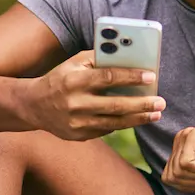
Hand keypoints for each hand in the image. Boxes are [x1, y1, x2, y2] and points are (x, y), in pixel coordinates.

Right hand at [26, 50, 164, 140]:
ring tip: (156, 114)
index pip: (107, 78)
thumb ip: (98, 59)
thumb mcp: (73, 63)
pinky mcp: (78, 136)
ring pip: (114, 122)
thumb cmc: (60, 78)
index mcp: (73, 81)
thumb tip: (128, 59)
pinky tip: (136, 118)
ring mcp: (76, 123)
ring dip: (138, 119)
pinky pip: (106, 130)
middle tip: (161, 102)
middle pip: (115, 105)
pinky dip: (122, 124)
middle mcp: (75, 103)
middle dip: (141, 104)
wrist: (34, 105)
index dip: (130, 77)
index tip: (150, 77)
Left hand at [162, 127, 194, 193]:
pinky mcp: (194, 136)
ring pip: (177, 171)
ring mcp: (186, 136)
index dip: (187, 186)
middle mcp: (180, 139)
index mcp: (179, 150)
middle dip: (191, 182)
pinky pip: (186, 164)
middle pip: (170, 176)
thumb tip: (166, 179)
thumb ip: (180, 180)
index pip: (167, 178)